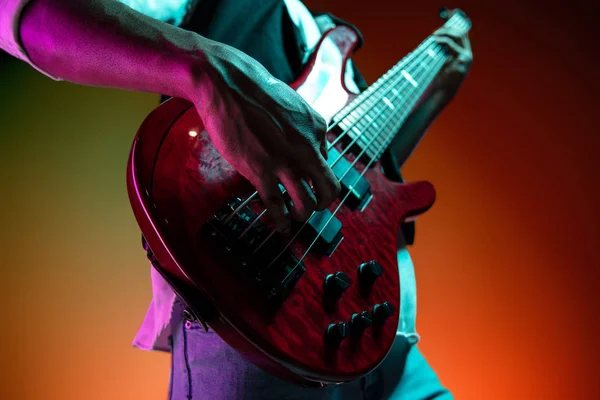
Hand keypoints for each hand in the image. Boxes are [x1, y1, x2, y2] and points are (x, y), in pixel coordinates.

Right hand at [187, 40, 339, 232]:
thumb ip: (302, 127)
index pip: (326, 160)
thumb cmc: (255, 91)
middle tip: (313, 206)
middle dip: (323, 202)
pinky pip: (277, 205)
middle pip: (328, 188)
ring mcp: (285, 162)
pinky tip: (280, 227)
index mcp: (317, 128)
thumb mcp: (292, 105)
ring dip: (302, 215)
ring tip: (295, 217)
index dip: (315, 173)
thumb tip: (304, 146)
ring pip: (306, 203)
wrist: (228, 84)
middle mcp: (307, 148)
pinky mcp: (261, 171)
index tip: (306, 179)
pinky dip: (280, 221)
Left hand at [430, 26, 472, 98]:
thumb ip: (443, 52)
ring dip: (444, 32)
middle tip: (436, 29)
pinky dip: (442, 40)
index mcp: (464, 54)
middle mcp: (467, 55)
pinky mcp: (461, 60)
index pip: (462, 34)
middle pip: (461, 33)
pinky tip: (434, 40)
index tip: (448, 14)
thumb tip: (435, 38)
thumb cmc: (440, 80)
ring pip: (457, 36)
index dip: (455, 23)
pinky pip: (450, 44)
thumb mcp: (442, 63)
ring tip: (434, 35)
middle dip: (449, 27)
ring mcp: (466, 57)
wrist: (442, 94)